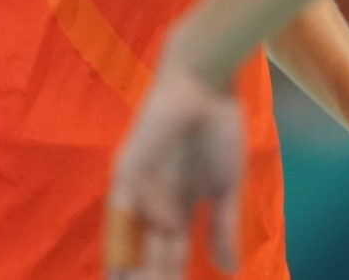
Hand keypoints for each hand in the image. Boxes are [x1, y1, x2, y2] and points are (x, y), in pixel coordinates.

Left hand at [106, 60, 244, 279]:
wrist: (205, 87)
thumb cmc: (218, 129)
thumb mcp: (225, 188)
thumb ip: (223, 228)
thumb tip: (230, 271)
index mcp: (177, 208)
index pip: (172, 256)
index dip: (173, 277)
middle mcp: (154, 204)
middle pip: (151, 256)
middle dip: (155, 279)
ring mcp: (139, 191)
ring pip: (133, 244)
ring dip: (137, 271)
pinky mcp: (126, 174)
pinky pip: (119, 217)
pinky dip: (121, 245)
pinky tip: (122, 272)